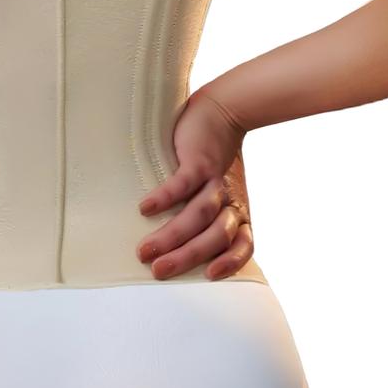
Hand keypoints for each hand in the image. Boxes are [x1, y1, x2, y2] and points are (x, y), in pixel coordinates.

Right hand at [135, 87, 253, 279]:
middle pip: (215, 236)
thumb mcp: (223, 189)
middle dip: (187, 256)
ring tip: (143, 249)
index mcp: (237, 210)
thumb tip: (181, 245)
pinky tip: (144, 208)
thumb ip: (211, 214)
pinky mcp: (199, 161)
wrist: (223, 111)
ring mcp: (215, 180)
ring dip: (171, 235)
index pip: (243, 244)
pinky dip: (164, 198)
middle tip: (158, 271)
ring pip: (199, 215)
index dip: (231, 262)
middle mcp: (230, 199)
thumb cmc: (215, 157)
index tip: (209, 277)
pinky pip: (183, 185)